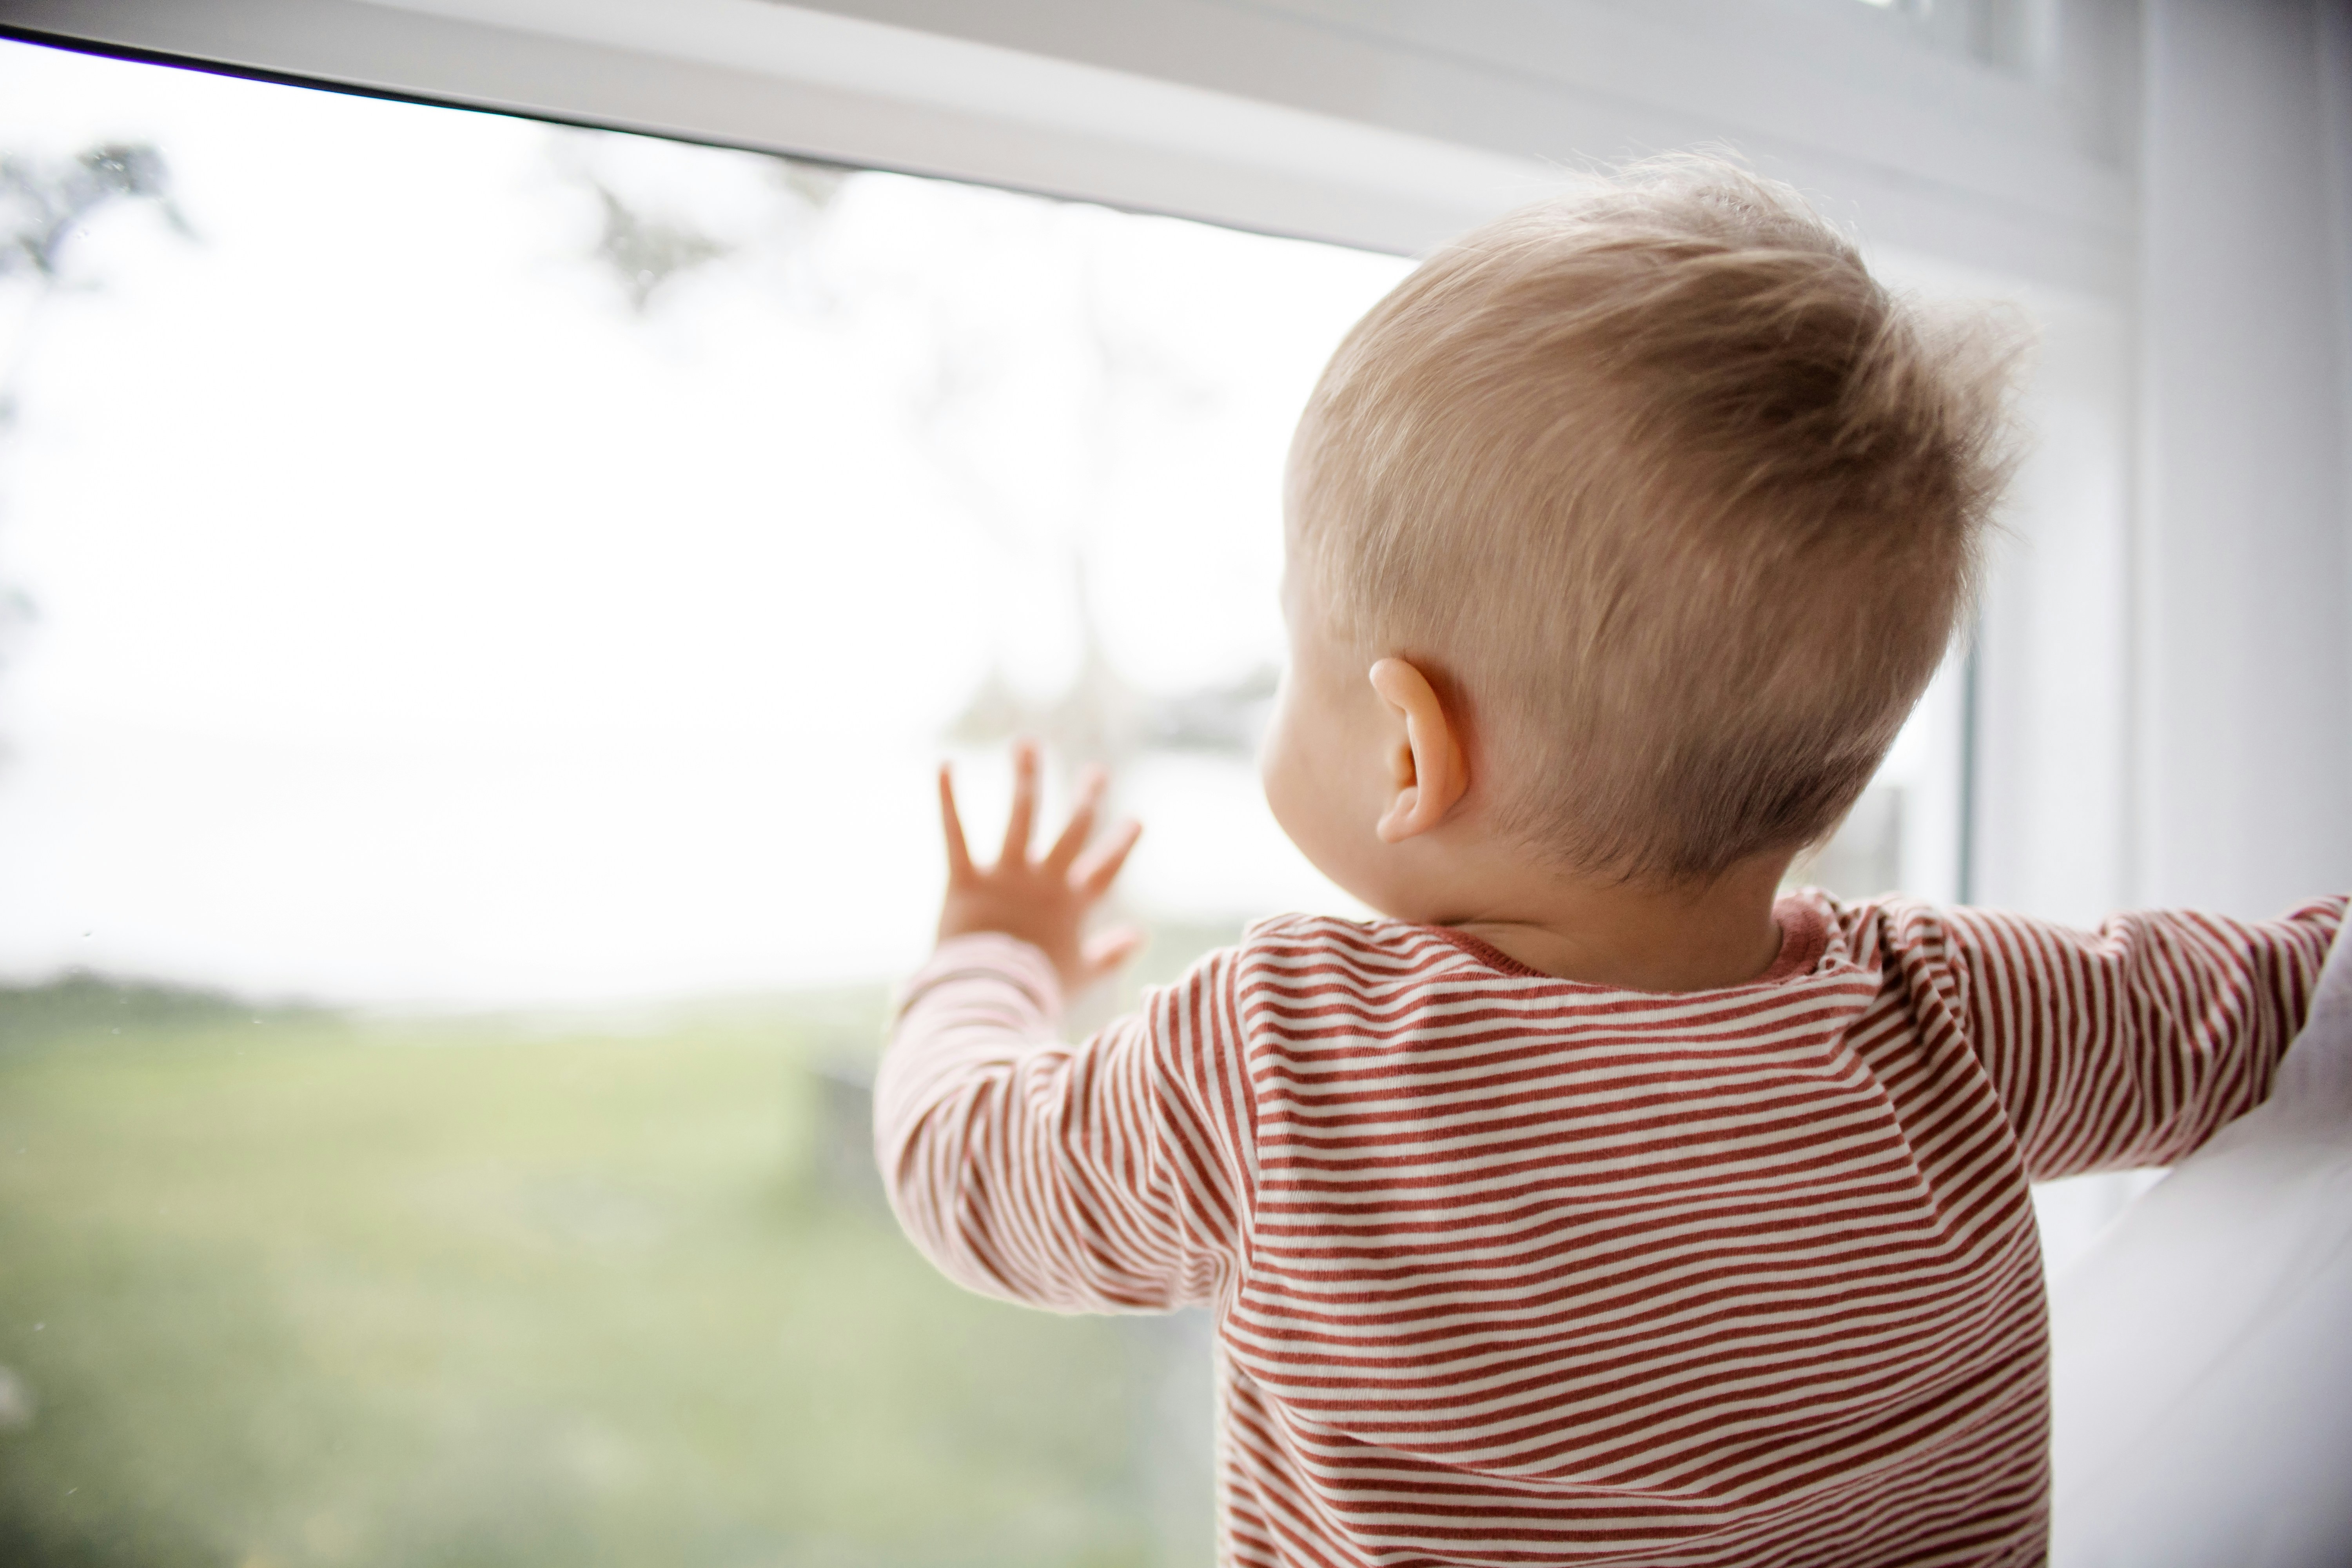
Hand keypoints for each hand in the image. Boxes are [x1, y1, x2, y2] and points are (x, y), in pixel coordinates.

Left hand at [936, 742, 1144, 994]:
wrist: (992, 998)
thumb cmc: (1037, 992)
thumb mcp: (1081, 974)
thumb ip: (1111, 955)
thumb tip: (1140, 937)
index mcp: (1071, 904)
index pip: (1105, 868)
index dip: (1122, 844)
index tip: (1137, 820)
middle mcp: (1043, 881)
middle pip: (1071, 832)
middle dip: (1086, 799)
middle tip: (1097, 772)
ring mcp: (1006, 876)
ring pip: (1021, 816)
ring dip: (1026, 777)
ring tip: (1028, 745)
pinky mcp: (965, 880)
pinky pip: (955, 833)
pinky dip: (948, 799)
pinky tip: (947, 765)